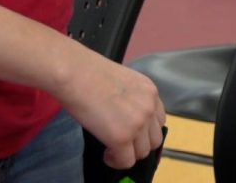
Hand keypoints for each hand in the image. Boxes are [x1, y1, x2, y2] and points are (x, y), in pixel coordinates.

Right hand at [54, 49, 164, 168]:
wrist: (76, 73)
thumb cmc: (89, 73)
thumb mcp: (122, 82)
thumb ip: (131, 98)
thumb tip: (125, 115)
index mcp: (151, 92)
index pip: (159, 120)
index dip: (145, 131)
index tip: (132, 134)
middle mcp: (149, 108)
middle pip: (154, 139)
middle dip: (139, 145)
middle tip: (122, 144)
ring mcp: (138, 123)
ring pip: (142, 153)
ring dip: (128, 154)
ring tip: (112, 149)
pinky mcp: (122, 138)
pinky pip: (126, 161)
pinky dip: (116, 161)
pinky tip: (106, 154)